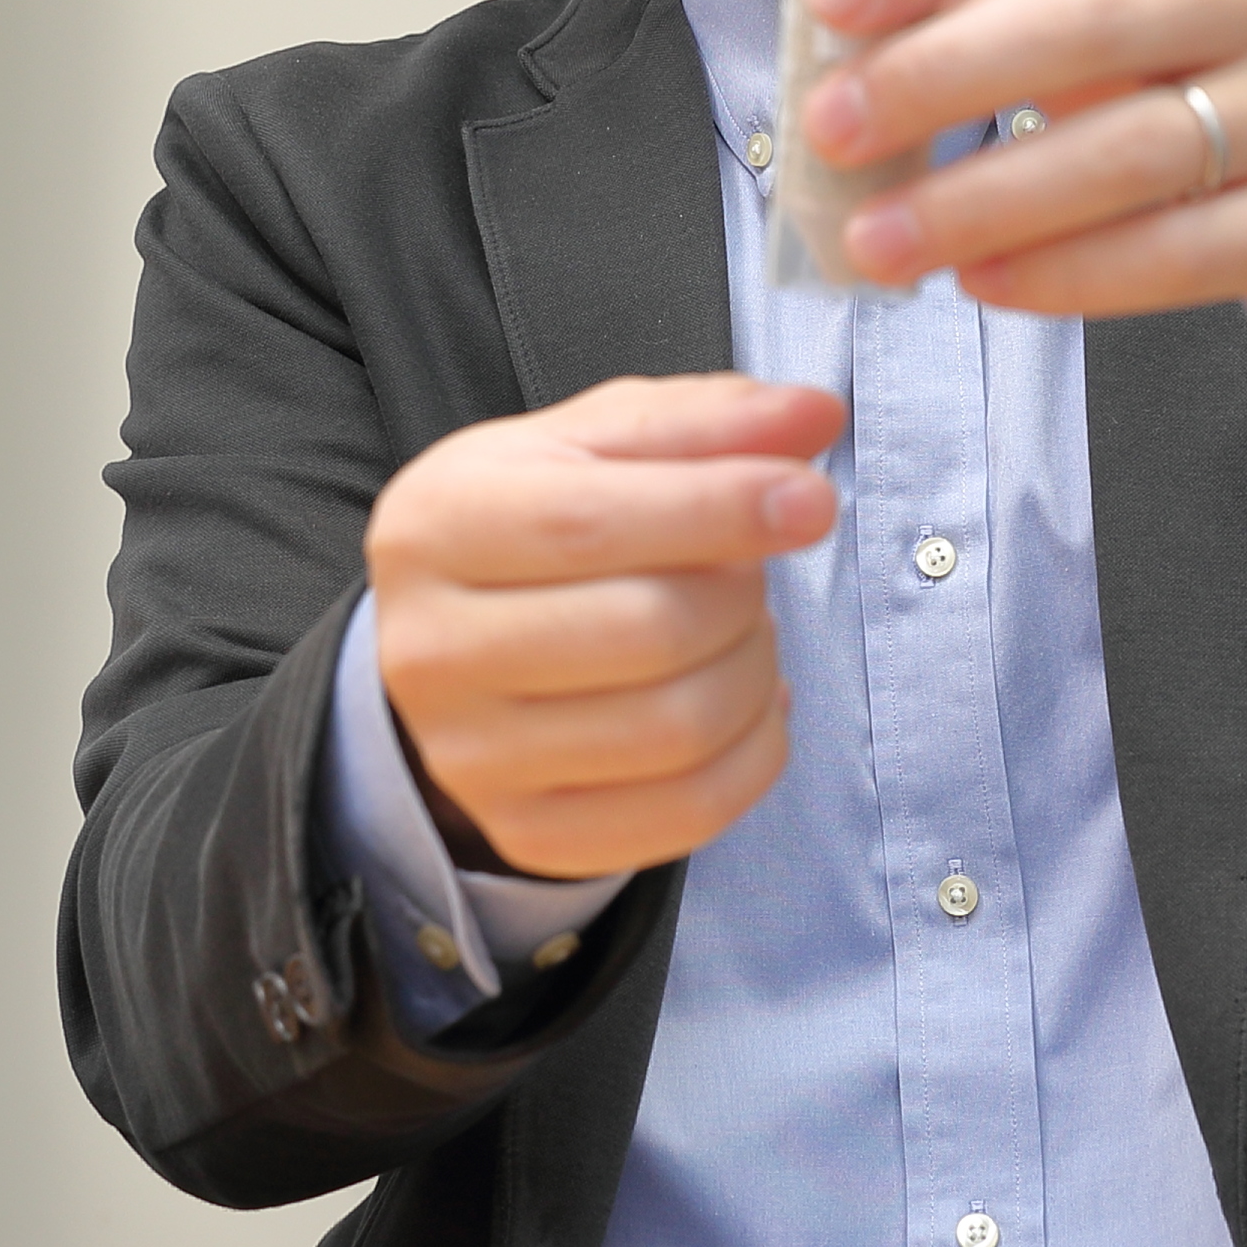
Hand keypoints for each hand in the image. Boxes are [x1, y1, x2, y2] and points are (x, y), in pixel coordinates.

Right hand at [366, 374, 844, 880]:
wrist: (456, 644)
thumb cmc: (538, 526)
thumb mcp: (595, 445)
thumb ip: (704, 422)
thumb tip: (815, 413)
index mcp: (438, 525)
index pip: (591, 524)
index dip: (719, 509)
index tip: (810, 499)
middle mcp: (432, 651)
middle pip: (647, 631)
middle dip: (741, 594)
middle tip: (748, 570)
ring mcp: (472, 757)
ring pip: (677, 729)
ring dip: (754, 671)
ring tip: (741, 631)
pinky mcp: (529, 833)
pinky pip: (688, 814)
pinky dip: (755, 754)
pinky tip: (747, 703)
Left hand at [794, 0, 1246, 353]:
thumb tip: (857, 33)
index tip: (830, 0)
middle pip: (1074, 26)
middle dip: (931, 78)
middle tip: (831, 126)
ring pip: (1119, 152)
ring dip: (977, 201)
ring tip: (877, 239)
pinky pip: (1173, 251)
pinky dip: (1065, 273)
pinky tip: (983, 282)